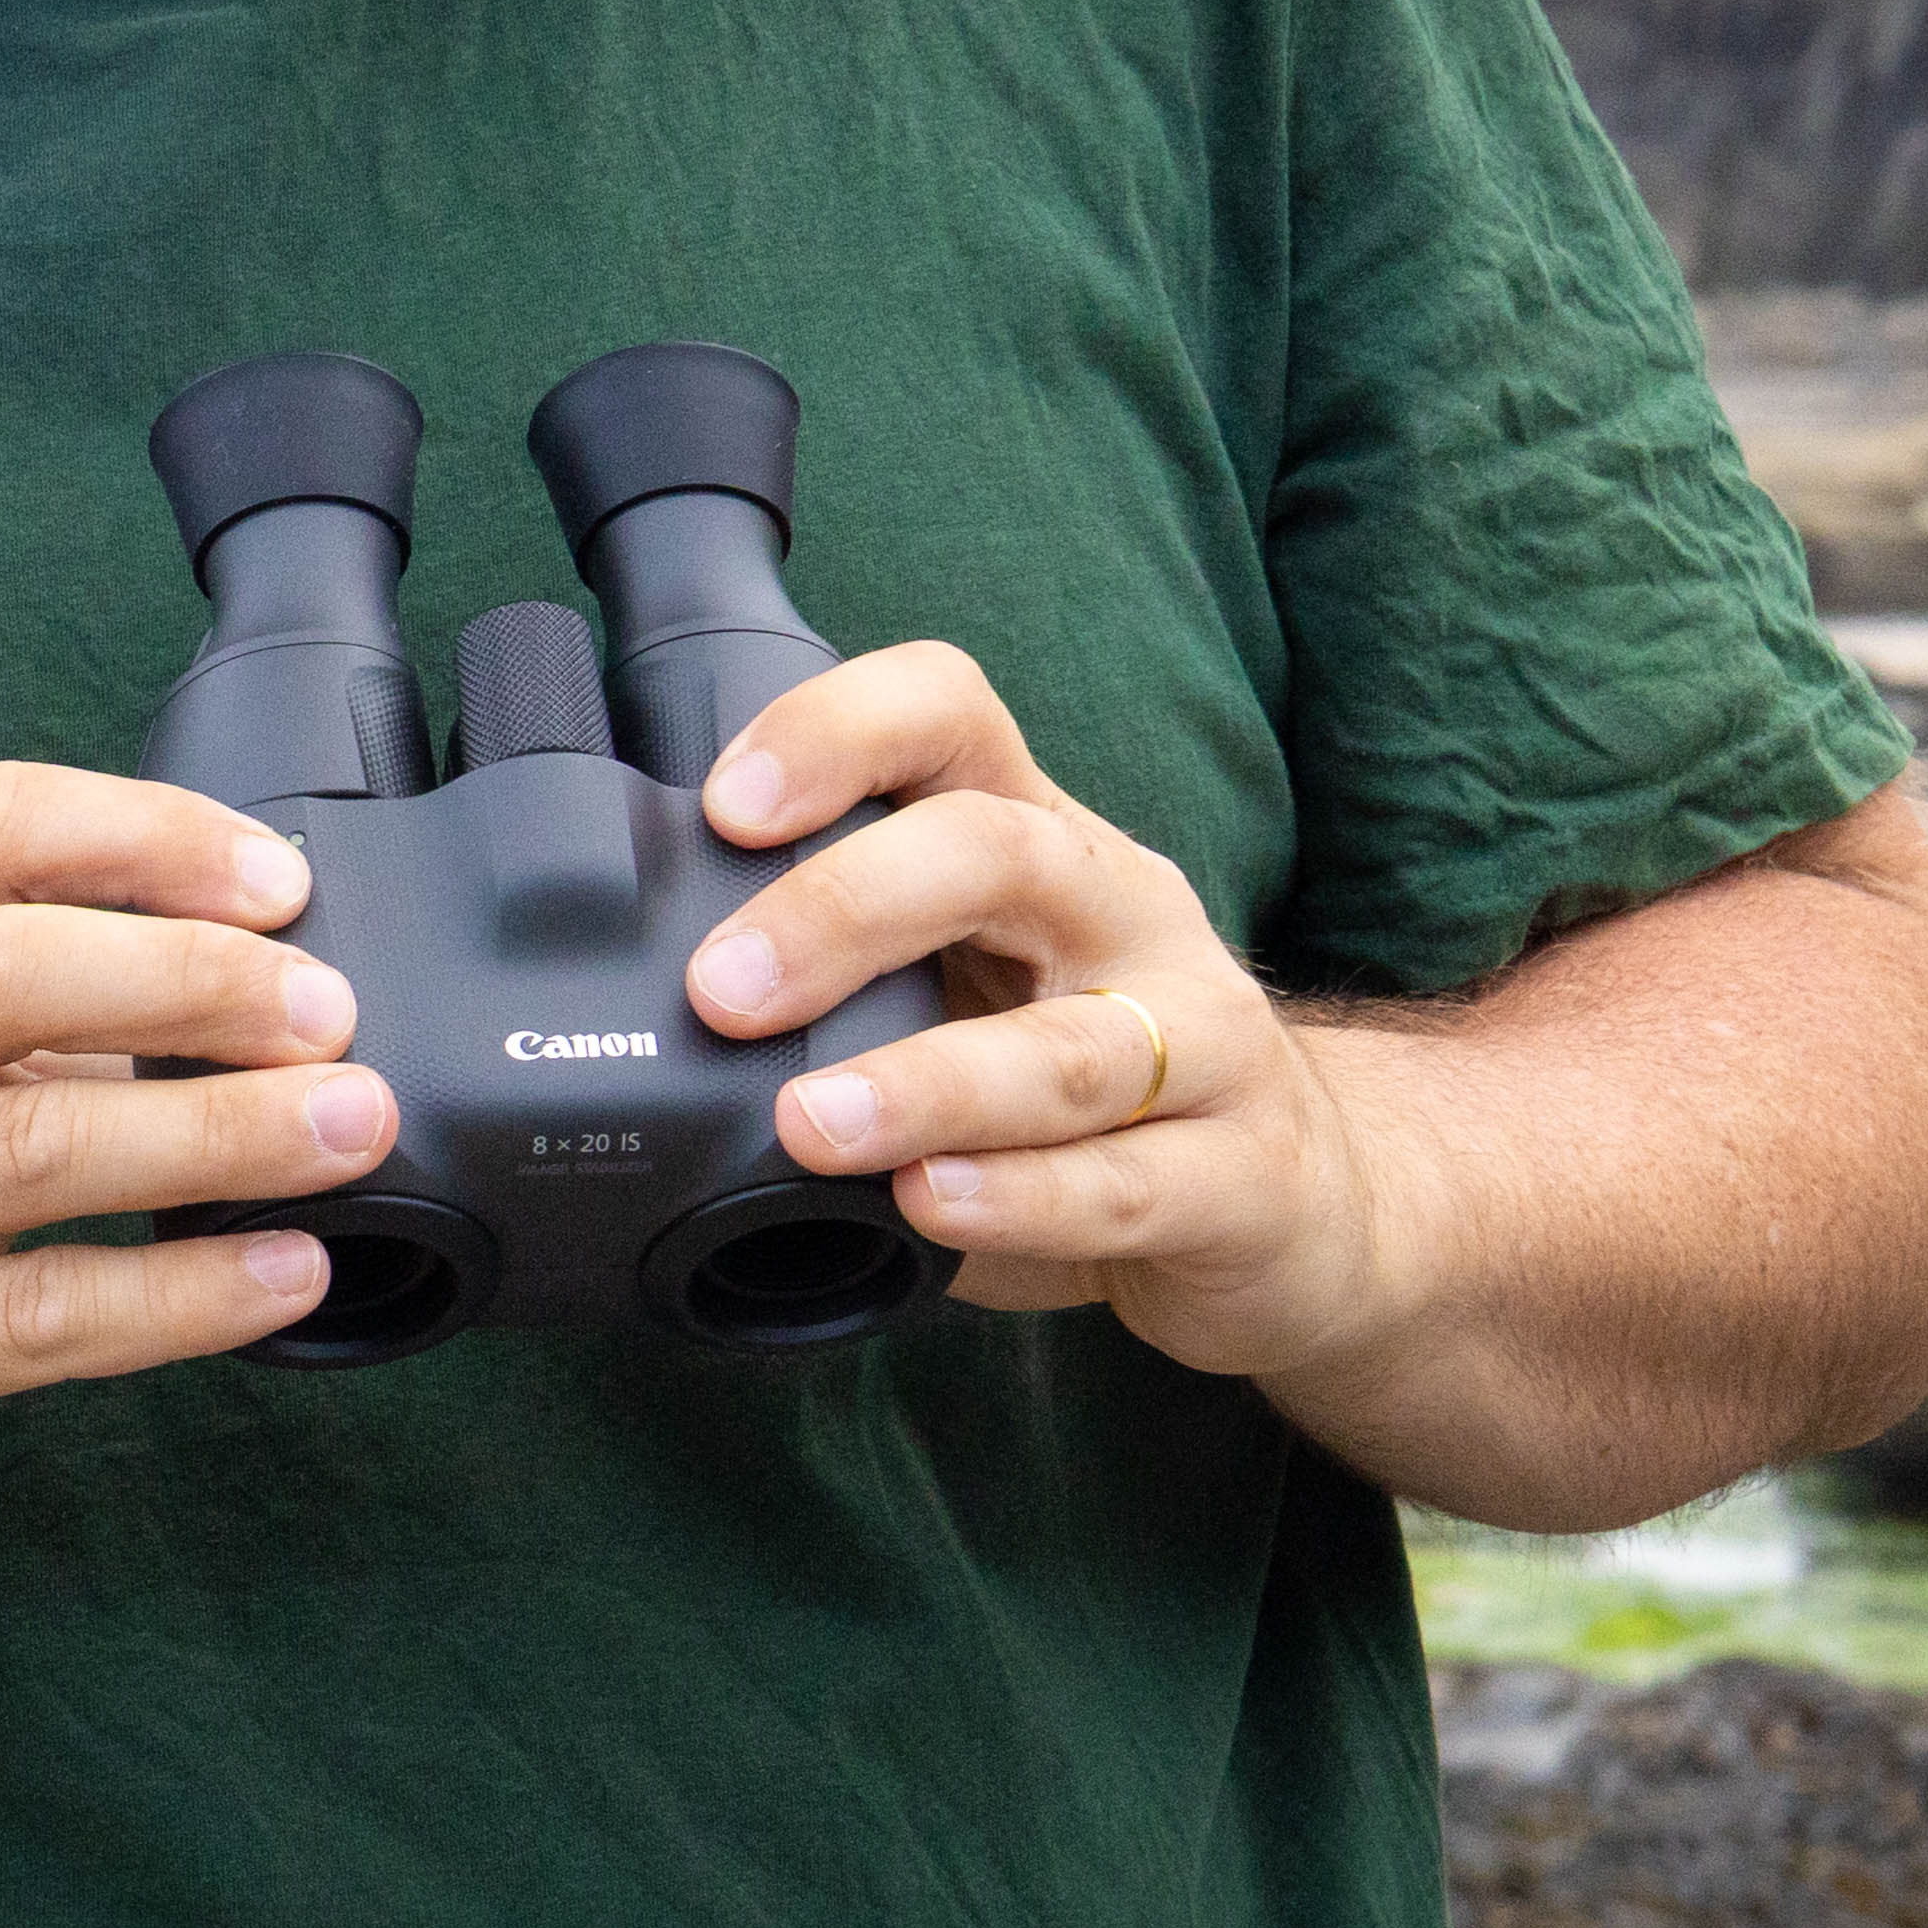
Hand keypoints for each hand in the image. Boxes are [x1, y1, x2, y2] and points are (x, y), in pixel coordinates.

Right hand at [0, 762, 396, 1563]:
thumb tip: (215, 977)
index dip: (143, 836)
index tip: (274, 876)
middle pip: (9, 971)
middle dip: (197, 979)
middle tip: (331, 1009)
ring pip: (35, 1144)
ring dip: (220, 1131)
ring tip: (349, 1130)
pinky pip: (40, 1318)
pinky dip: (183, 1293)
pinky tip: (283, 1274)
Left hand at [682, 644, 1437, 1378]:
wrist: (1292, 1211)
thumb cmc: (1083, 1096)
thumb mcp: (963, 1002)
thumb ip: (834, 998)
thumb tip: (635, 1021)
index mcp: (1038, 842)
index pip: (950, 716)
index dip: (837, 733)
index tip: (724, 805)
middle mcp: (1124, 913)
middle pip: (999, 852)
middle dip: (846, 910)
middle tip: (722, 993)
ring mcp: (1203, 1043)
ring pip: (1072, 1044)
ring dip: (929, 1080)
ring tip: (813, 1124)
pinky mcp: (1243, 1176)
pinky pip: (1128, 1182)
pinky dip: (1022, 1199)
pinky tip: (934, 1204)